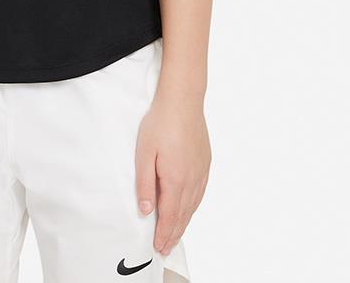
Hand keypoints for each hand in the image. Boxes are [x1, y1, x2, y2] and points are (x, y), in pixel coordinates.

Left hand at [134, 93, 210, 257]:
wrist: (182, 100)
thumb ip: (144, 183)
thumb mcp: (144, 153)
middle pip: (182, 214)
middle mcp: (192, 179)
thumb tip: (146, 210)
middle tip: (165, 248)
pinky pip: (200, 192)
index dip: (164, 233)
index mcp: (175, 179)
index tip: (158, 247)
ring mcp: (201, 171)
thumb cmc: (160, 123)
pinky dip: (193, 206)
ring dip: (183, 222)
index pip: (169, 215)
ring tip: (175, 234)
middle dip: (173, 233)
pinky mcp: (205, 163)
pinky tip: (189, 209)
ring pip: (193, 205)